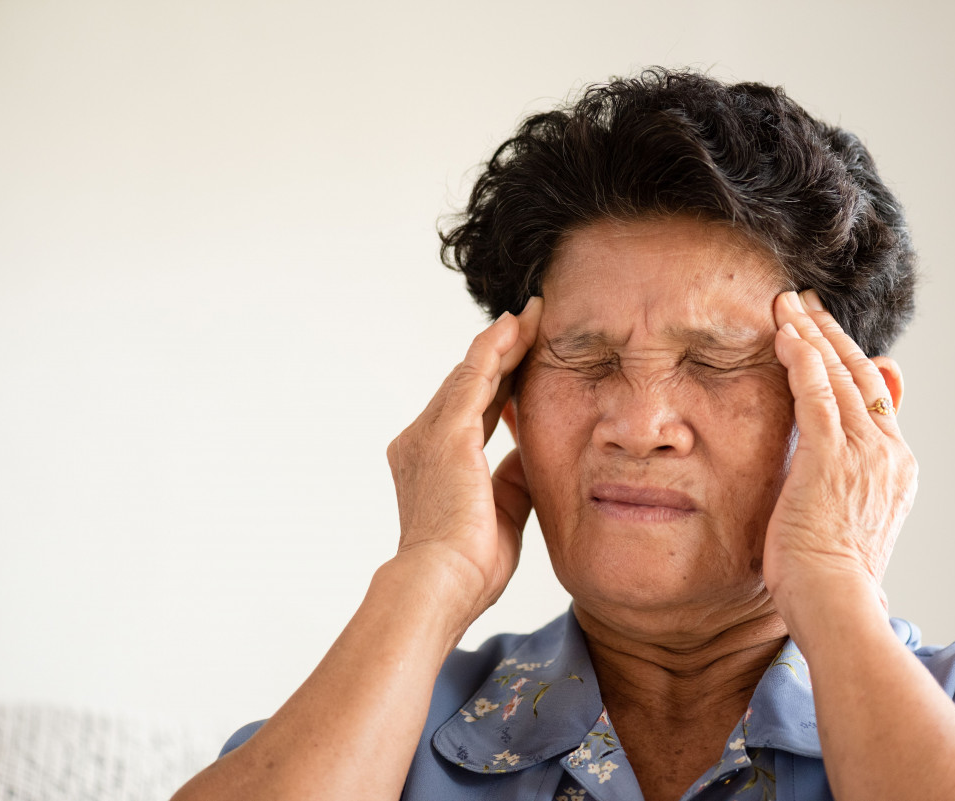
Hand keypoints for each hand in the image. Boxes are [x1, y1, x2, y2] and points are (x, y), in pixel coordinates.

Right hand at [386, 297, 542, 617]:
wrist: (442, 583)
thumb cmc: (469, 566)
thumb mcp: (501, 512)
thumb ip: (511, 478)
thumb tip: (529, 454)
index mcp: (432, 464)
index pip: (473, 412)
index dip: (500, 385)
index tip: (525, 362)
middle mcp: (421, 441)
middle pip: (469, 384)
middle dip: (503, 352)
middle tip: (533, 322)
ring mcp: (430, 432)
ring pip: (473, 372)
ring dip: (504, 341)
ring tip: (533, 314)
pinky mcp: (447, 431)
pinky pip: (475, 375)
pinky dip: (496, 347)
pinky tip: (518, 326)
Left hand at [764, 289, 916, 615]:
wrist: (836, 604)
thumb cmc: (830, 578)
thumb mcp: (846, 522)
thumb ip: (844, 483)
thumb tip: (836, 465)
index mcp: (896, 467)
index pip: (876, 397)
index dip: (850, 361)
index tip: (826, 337)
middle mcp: (889, 451)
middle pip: (862, 374)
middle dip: (830, 333)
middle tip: (805, 302)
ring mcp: (864, 450)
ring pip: (839, 374)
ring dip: (812, 332)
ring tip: (787, 302)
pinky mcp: (832, 454)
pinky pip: (817, 390)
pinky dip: (802, 356)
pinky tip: (784, 331)